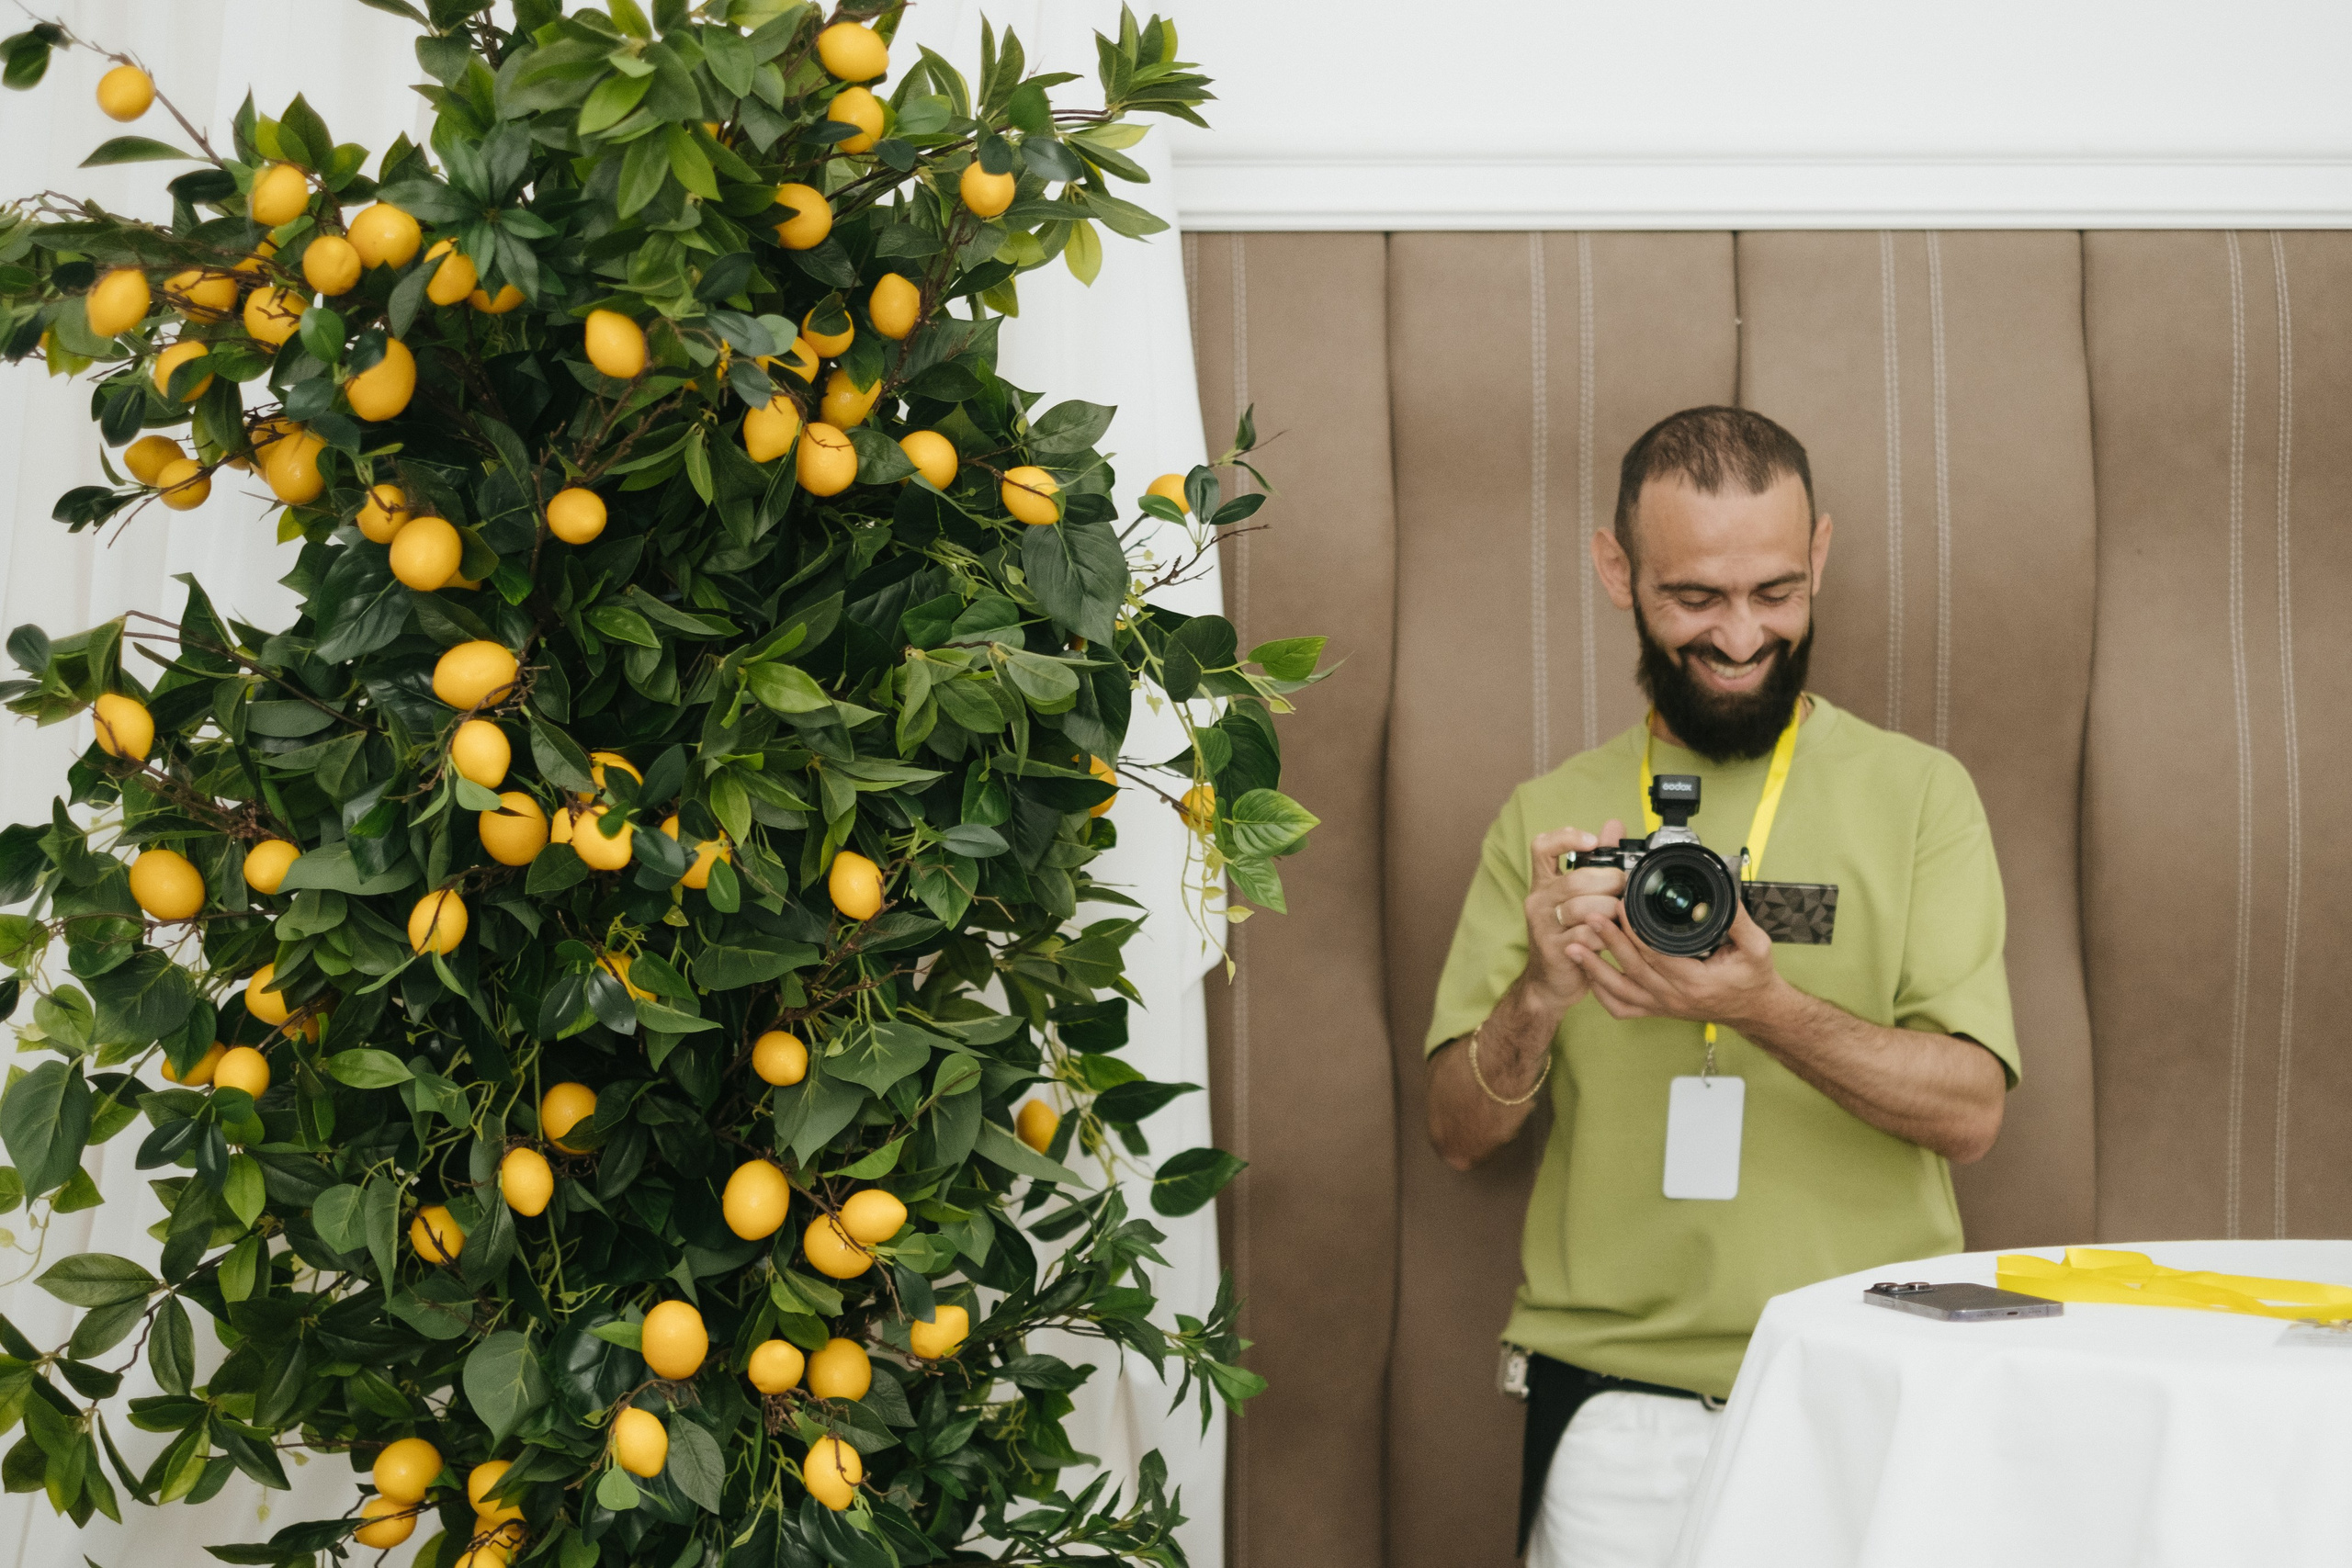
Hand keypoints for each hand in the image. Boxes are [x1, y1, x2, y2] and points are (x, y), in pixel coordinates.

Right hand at [1521, 820, 1628, 1014]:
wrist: (1549, 982)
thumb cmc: (1568, 935)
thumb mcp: (1579, 897)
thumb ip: (1597, 862)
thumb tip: (1613, 826)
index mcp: (1544, 882)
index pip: (1542, 847)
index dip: (1566, 838)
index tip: (1592, 841)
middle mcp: (1538, 900)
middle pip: (1575, 879)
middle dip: (1609, 881)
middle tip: (1625, 888)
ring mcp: (1543, 926)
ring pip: (1582, 907)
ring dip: (1610, 910)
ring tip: (1621, 915)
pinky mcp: (1553, 950)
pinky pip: (1585, 935)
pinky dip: (1605, 935)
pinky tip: (1612, 937)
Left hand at [1574, 889, 1787, 1029]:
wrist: (1754, 1009)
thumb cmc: (1753, 979)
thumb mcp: (1756, 947)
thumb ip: (1737, 920)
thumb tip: (1720, 894)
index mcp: (1695, 982)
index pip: (1656, 955)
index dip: (1635, 931)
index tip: (1621, 906)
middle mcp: (1674, 998)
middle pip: (1632, 969)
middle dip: (1608, 941)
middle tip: (1589, 916)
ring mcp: (1662, 1006)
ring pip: (1619, 991)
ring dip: (1594, 968)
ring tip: (1573, 946)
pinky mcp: (1656, 1010)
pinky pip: (1621, 1007)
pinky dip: (1601, 993)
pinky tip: (1588, 973)